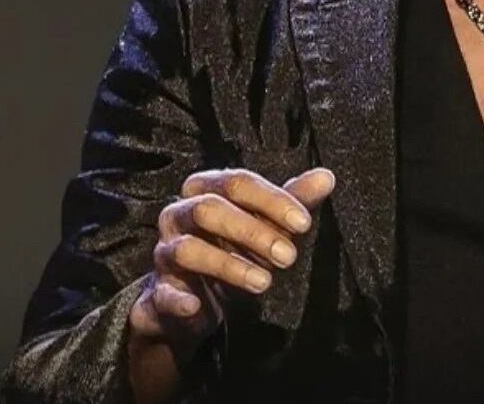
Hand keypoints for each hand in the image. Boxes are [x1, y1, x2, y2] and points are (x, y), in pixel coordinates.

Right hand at [128, 166, 334, 361]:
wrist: (197, 302)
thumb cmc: (236, 250)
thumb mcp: (268, 226)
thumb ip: (294, 202)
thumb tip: (326, 176)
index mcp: (206, 191)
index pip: (237, 182)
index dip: (271, 200)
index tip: (304, 222)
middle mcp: (179, 215)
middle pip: (209, 209)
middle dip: (252, 231)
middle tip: (289, 256)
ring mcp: (164, 253)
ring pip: (188, 250)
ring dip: (228, 265)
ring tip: (264, 283)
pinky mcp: (156, 292)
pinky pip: (160, 292)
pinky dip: (177, 299)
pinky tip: (197, 306)